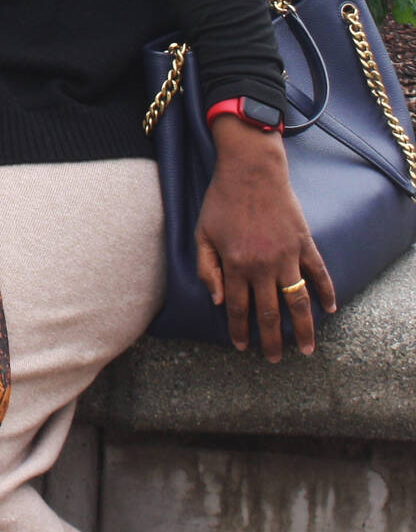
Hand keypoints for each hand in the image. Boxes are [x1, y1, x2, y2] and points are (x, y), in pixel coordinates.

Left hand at [195, 114, 334, 359]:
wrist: (251, 171)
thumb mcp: (202, 232)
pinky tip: (329, 310)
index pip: (238, 307)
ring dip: (304, 328)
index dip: (240, 330)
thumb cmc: (221, 200)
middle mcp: (263, 265)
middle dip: (271, 340)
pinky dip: (327, 293)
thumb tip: (217, 301)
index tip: (242, 347)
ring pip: (298, 301)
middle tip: (274, 360)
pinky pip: (319, 274)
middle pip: (270, 312)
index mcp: (235, 264)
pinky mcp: (304, 244)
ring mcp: (287, 256)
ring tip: (307, 349)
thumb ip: (207, 268)